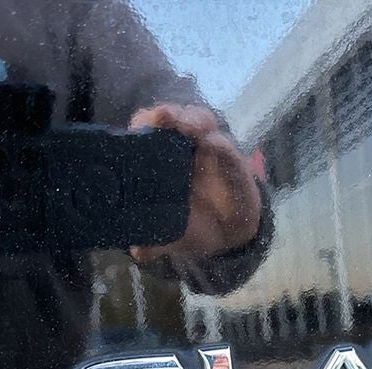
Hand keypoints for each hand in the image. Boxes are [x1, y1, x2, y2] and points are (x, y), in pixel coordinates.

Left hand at [127, 104, 260, 263]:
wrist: (229, 233)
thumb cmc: (193, 224)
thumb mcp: (173, 235)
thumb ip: (156, 241)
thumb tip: (139, 251)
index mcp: (160, 158)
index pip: (148, 128)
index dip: (145, 122)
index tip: (144, 124)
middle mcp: (182, 147)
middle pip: (173, 117)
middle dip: (167, 113)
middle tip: (164, 118)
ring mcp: (208, 148)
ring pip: (200, 121)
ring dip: (194, 119)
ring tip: (191, 128)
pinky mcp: (232, 159)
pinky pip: (226, 147)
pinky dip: (220, 145)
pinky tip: (214, 145)